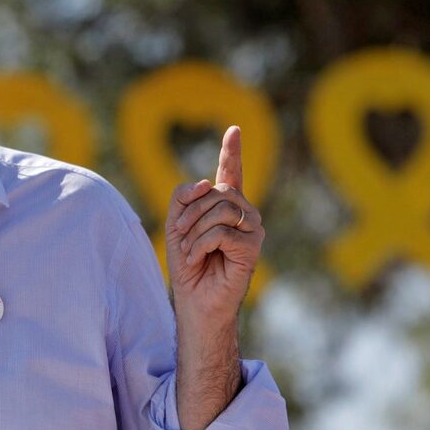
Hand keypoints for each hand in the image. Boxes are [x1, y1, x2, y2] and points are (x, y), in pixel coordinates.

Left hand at [165, 125, 263, 327]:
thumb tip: (207, 183)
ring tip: (191, 251)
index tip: (234, 130)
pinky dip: (201, 245)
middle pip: (217, 192)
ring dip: (195, 231)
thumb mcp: (177, 225)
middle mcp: (243, 213)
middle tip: (182, 237)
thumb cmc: (188, 264)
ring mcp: (252, 228)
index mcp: (225, 206)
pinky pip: (221, 232)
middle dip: (190, 213)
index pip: (231, 173)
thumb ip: (184, 198)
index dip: (232, 151)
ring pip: (220, 209)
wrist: (195, 299)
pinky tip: (199, 259)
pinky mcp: (253, 246)